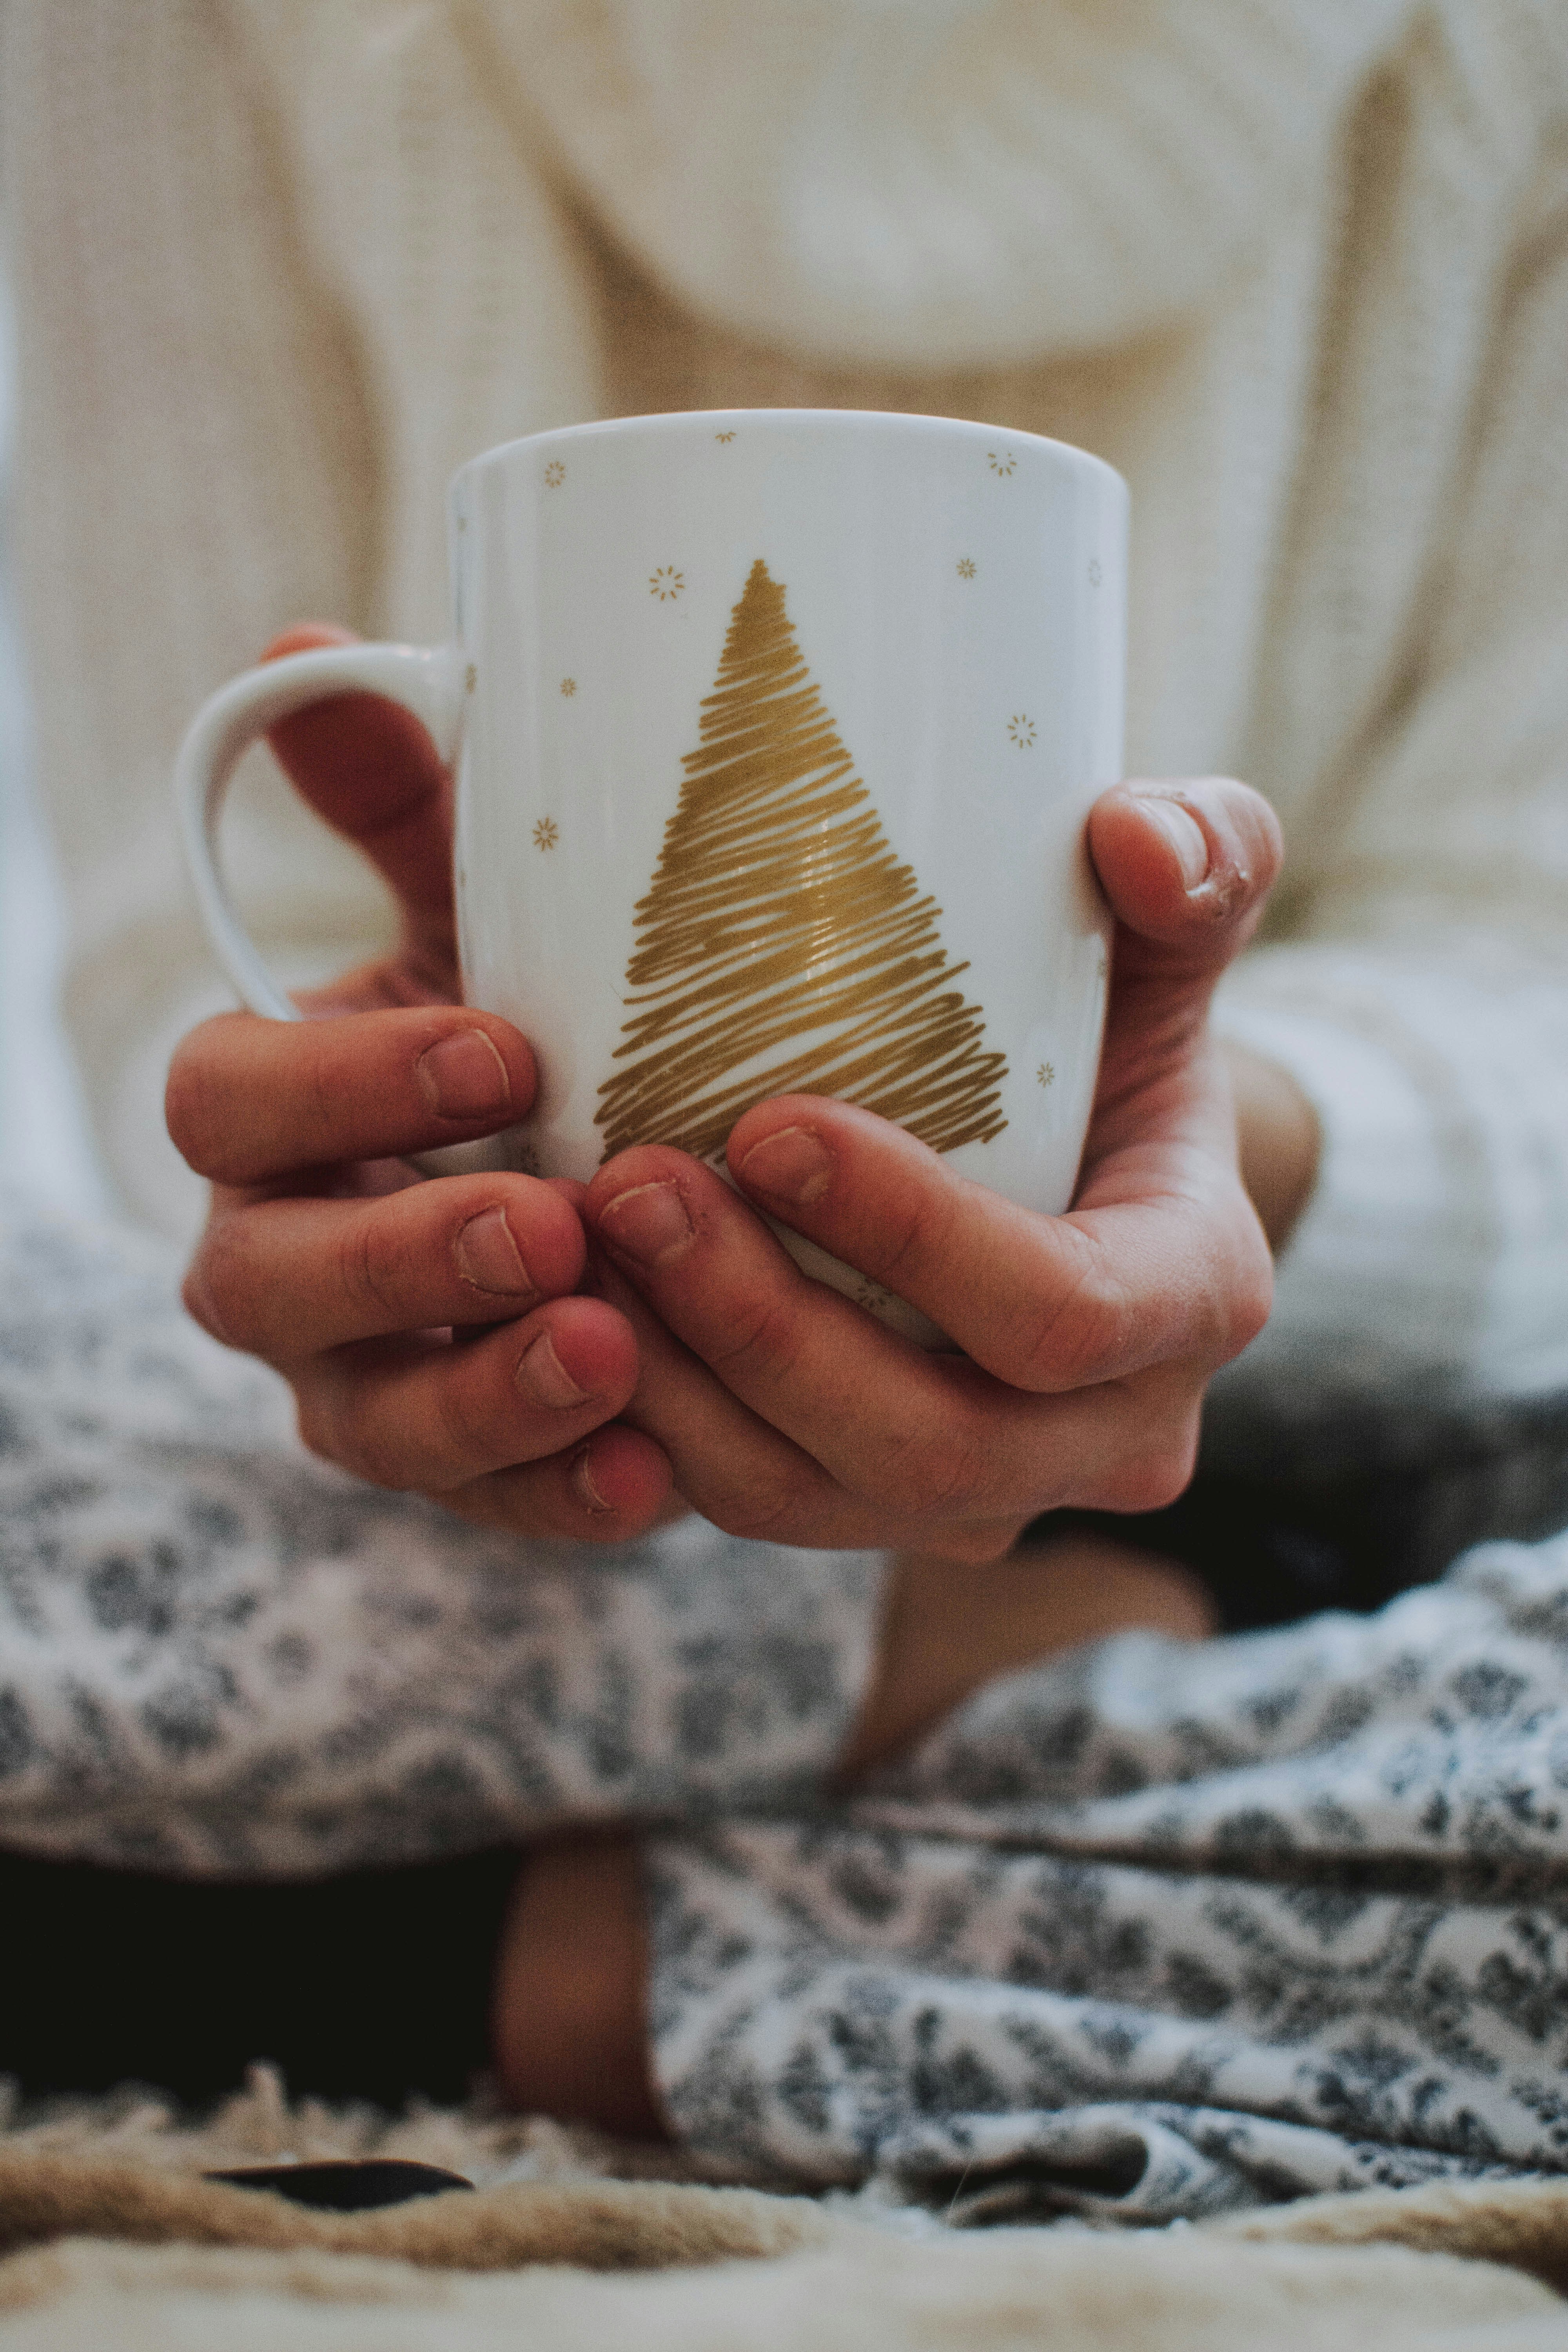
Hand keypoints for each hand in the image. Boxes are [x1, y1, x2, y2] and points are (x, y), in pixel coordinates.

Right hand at [168, 626, 673, 1540]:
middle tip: (552, 1220)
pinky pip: (489, 1513)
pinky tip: (656, 1481)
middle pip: (265, 1281)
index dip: (344, 1082)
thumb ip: (406, 800)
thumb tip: (307, 636)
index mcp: (269, 1120)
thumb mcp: (483, 909)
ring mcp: (361, 1384)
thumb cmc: (531, 1018)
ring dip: (486, 1396)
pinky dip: (565, 1500)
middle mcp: (282, 1260)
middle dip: (402, 1256)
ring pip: (371, 1423)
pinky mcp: (466, 1475)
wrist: (618, 1168)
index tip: (506, 1047)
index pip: (229, 1102)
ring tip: (614, 1355)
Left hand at [575, 777, 1282, 1561]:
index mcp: (1192, 1304)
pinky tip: (570, 1314)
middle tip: (627, 1185)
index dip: (913, 1235)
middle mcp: (1102, 1440)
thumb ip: (1199, 856)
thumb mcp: (1165, 940)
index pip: (1061, 1314)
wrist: (1077, 1170)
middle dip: (759, 1324)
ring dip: (675, 1389)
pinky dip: (645, 1428)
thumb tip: (1139, 841)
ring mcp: (984, 1501)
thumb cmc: (1112, 1034)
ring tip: (573, 1243)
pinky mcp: (872, 1514)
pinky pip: (744, 1508)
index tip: (765, 1123)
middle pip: (924, 1442)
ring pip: (807, 1500)